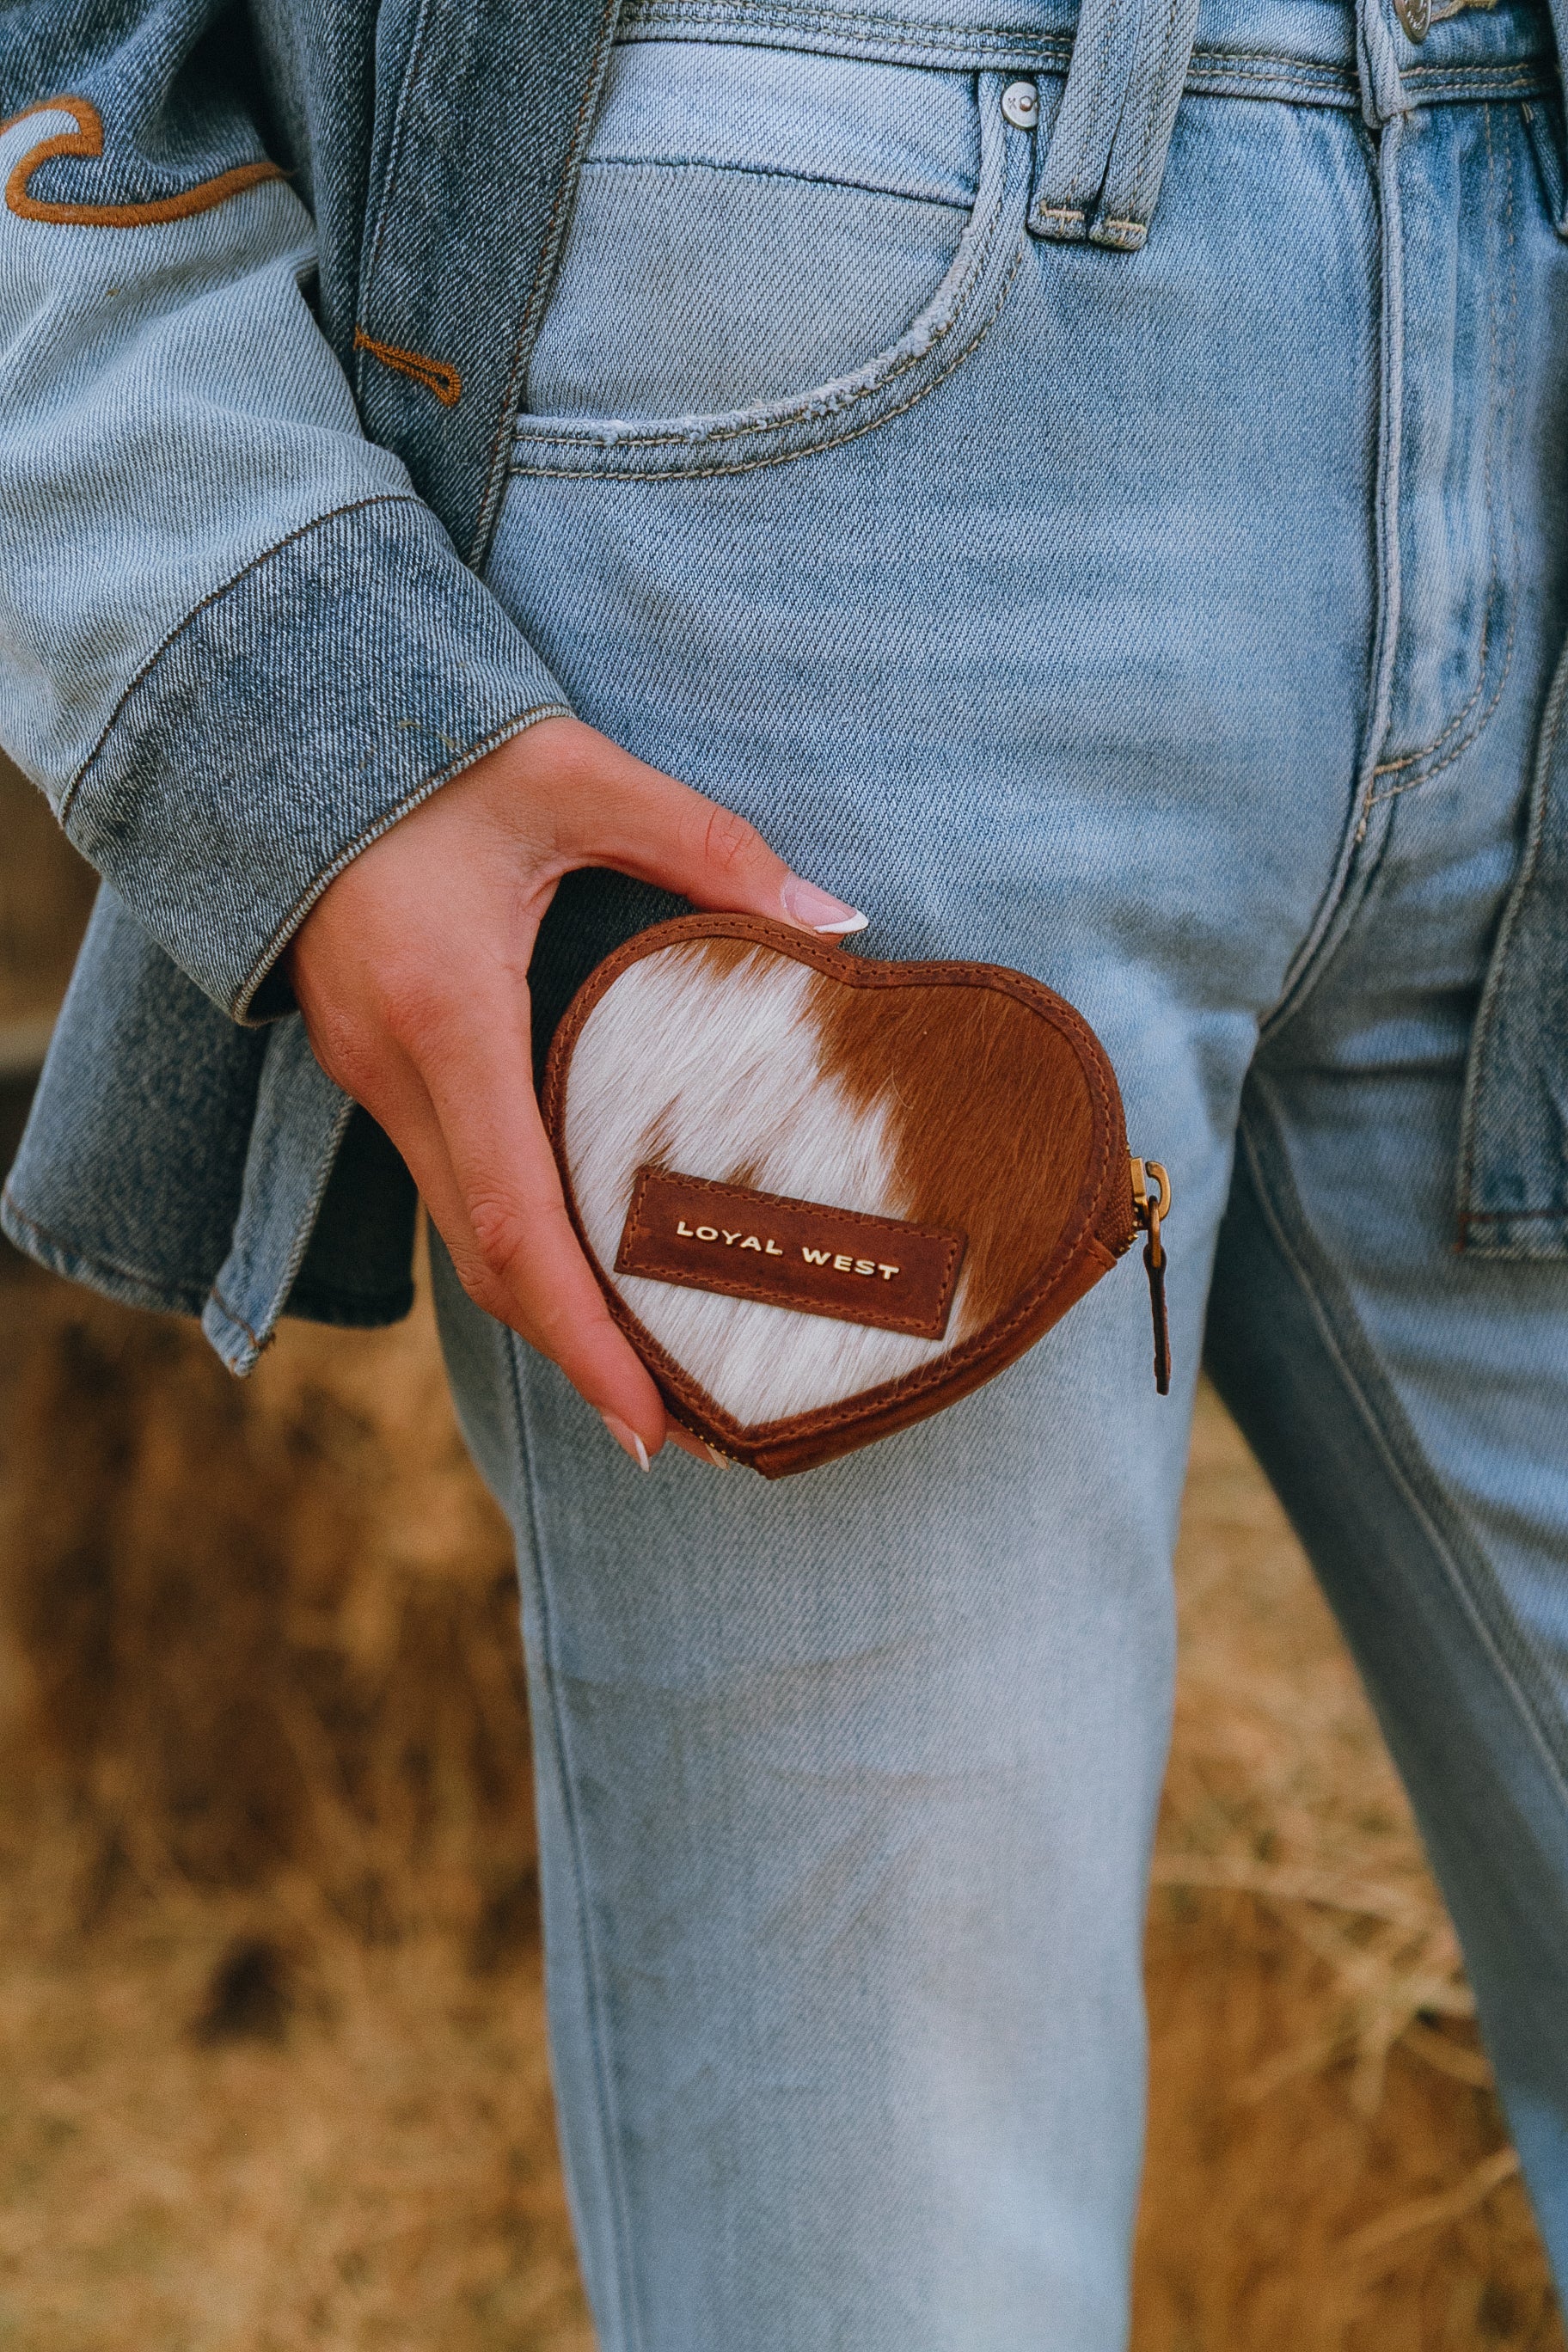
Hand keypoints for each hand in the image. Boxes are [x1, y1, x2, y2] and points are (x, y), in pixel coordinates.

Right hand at [286, 715, 866, 1467]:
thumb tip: (836, 917)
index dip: (585, 1339)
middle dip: (582, 1358)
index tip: (652, 1425)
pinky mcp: (377, 1063)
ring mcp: (372, 1075)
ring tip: (654, 1369)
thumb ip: (706, 845)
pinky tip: (589, 1265)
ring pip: (464, 1234)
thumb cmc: (430, 744)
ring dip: (550, 1311)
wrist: (275, 720)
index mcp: (446, 1016)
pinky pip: (452, 1185)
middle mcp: (396, 1071)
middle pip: (490, 1262)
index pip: (517, 1223)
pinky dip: (519, 1246)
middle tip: (687, 1431)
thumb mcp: (573, 776)